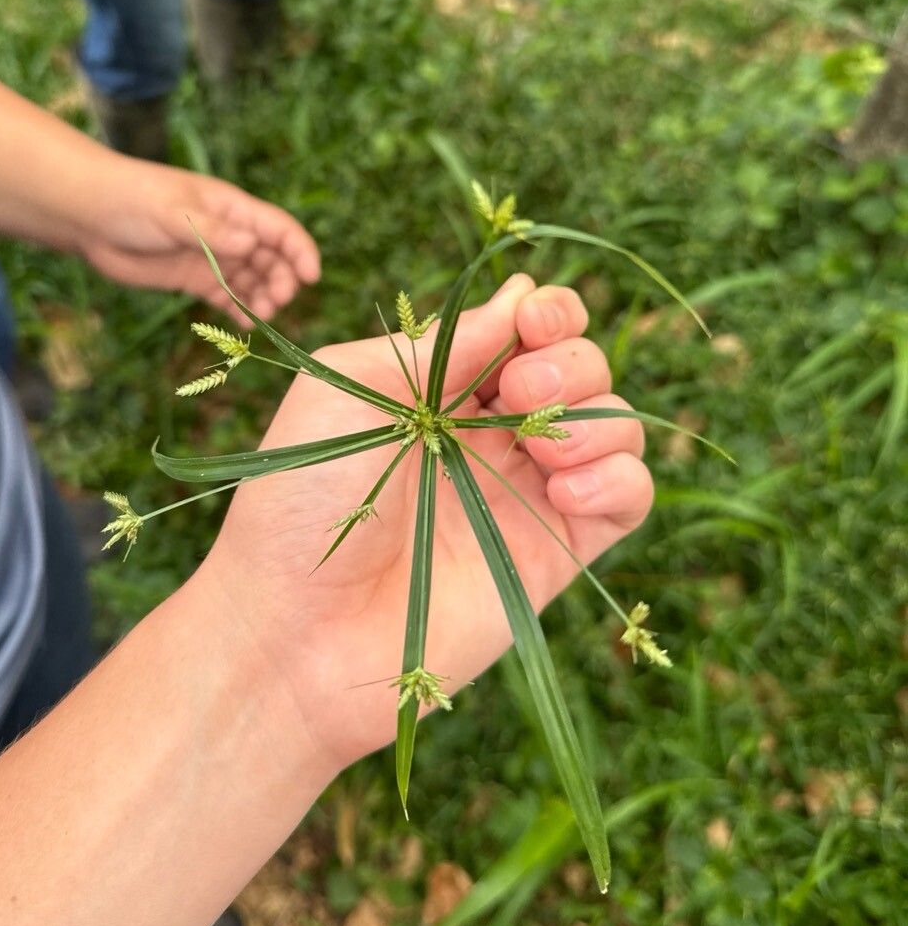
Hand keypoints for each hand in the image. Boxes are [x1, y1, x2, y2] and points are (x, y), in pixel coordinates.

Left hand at [82, 157, 319, 317]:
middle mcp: (228, 233)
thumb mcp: (171, 212)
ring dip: (263, 297)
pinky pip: (227, 296)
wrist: (89, 216)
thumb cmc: (132, 200)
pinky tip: (245, 324)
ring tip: (262, 317)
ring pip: (252, 280)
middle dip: (282, 279)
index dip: (299, 250)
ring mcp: (212, 257)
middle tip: (277, 302)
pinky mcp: (194, 278)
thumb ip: (211, 230)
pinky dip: (240, 310)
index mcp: (231, 209)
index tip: (311, 276)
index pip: (278, 228)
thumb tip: (249, 244)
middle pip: (271, 258)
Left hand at [211, 275, 652, 771]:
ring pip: (615, 423)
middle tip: (518, 392)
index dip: (548, 312)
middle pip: (582, 366)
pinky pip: (629, 496)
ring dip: (596, 416)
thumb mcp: (352, 389)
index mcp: (442, 388)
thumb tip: (521, 294)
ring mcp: (526, 494)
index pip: (528, 328)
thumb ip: (441, 344)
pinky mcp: (554, 553)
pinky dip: (617, 475)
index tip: (532, 318)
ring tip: (540, 447)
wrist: (297, 631)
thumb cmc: (298, 502)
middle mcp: (491, 435)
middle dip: (569, 360)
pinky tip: (561, 491)